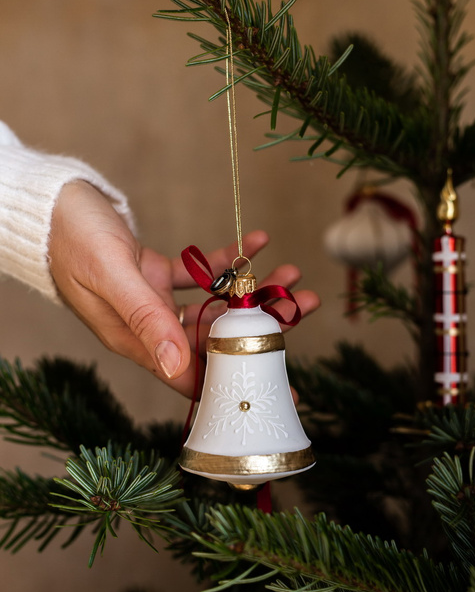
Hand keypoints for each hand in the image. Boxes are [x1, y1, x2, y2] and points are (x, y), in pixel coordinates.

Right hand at [48, 181, 319, 396]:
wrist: (51, 205)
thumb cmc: (72, 239)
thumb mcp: (111, 278)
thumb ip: (145, 320)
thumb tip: (177, 368)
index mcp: (137, 341)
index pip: (193, 374)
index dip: (235, 382)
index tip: (277, 386)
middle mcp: (150, 328)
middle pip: (216, 338)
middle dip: (261, 324)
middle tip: (304, 306)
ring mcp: (156, 301)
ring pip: (214, 304)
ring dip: (252, 289)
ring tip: (291, 271)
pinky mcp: (157, 275)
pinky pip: (200, 273)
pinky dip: (226, 262)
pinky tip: (253, 243)